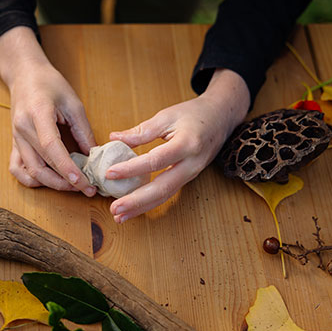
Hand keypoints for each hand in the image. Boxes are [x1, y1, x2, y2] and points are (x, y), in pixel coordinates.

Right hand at [0, 27, 96, 195]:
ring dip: (52, 184)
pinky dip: (32, 180)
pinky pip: (17, 169)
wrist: (25, 75)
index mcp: (37, 114)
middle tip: (86, 188)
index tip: (83, 182)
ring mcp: (15, 138)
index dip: (67, 167)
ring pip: (30, 171)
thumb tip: (94, 156)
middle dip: (64, 182)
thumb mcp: (73, 103)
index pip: (51, 147)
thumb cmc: (50, 84)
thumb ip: (83, 131)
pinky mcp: (14, 143)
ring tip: (72, 186)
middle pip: (41, 165)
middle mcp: (22, 129)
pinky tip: (49, 180)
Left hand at [106, 68, 250, 222]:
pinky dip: (149, 203)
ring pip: (165, 196)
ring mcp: (191, 174)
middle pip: (163, 188)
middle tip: (114, 208)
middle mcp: (191, 164)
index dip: (132, 168)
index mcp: (187, 144)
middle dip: (136, 201)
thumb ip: (142, 130)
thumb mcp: (167, 116)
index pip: (156, 160)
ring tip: (119, 216)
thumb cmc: (194, 114)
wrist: (221, 118)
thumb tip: (114, 137)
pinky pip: (167, 194)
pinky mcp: (187, 179)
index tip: (110, 173)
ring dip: (141, 208)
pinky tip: (133, 209)